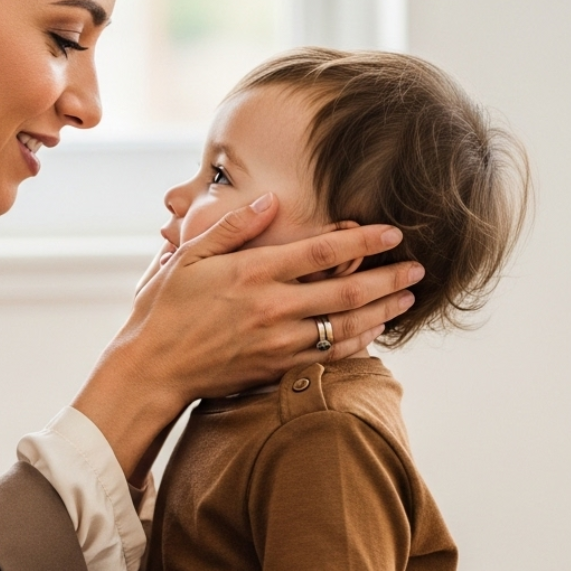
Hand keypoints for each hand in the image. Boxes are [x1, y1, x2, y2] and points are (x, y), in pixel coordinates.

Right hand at [74, 195, 422, 480]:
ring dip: (383, 310)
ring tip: (407, 297)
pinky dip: (358, 342)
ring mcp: (277, 342)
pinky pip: (329, 355)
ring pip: (346, 326)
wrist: (152, 369)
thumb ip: (233, 228)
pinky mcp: (276, 368)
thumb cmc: (163, 310)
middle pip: (347, 291)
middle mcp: (271, 308)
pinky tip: (374, 331)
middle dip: (388, 277)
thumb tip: (273, 201)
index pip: (321, 252)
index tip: (391, 232)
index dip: (362, 241)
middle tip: (418, 266)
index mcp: (250, 273)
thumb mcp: (188, 258)